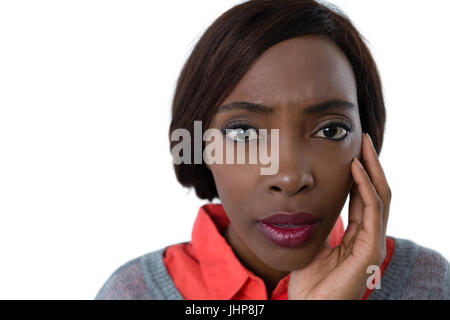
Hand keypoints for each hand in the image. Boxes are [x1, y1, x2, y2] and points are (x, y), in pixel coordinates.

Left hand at [288, 133, 390, 299]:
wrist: (309, 307)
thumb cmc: (309, 281)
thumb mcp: (315, 243)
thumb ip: (322, 224)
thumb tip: (314, 202)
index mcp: (357, 235)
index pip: (363, 197)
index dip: (359, 173)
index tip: (351, 150)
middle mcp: (369, 237)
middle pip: (376, 192)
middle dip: (370, 164)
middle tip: (362, 139)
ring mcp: (372, 243)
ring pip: (380, 197)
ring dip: (371, 169)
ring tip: (362, 146)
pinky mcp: (370, 251)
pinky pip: (371, 211)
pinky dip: (365, 187)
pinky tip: (356, 169)